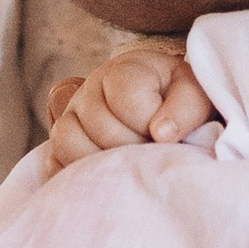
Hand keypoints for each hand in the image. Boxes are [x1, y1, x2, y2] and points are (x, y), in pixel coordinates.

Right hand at [46, 43, 219, 167]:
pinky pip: (54, 162)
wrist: (163, 107)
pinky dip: (77, 173)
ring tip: (129, 163)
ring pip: (68, 142)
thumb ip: (185, 109)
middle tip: (152, 152)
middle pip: (100, 127)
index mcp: (123, 71)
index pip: (128, 101)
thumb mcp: (194, 95)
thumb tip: (161, 134)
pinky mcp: (61, 144)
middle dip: (133, 147)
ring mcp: (71, 116)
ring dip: (103, 161)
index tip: (167, 132)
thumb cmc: (180, 100)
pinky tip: (104, 176)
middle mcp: (90, 90)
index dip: (152, 124)